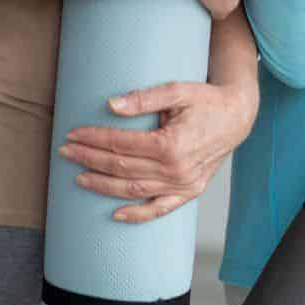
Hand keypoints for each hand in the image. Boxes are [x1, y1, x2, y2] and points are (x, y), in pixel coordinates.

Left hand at [59, 76, 260, 221]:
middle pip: (121, 168)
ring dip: (102, 185)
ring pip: (133, 190)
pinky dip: (137, 214)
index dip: (94, 138)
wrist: (238, 116)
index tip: (73, 133)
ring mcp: (183, 184)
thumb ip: (144, 98)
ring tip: (78, 177)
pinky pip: (159, 208)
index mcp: (171, 144)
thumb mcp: (177, 90)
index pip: (121, 144)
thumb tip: (111, 104)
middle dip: (89, 159)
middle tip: (66, 151)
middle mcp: (176, 169)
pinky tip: (115, 214)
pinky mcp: (189, 191)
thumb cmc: (207, 101)